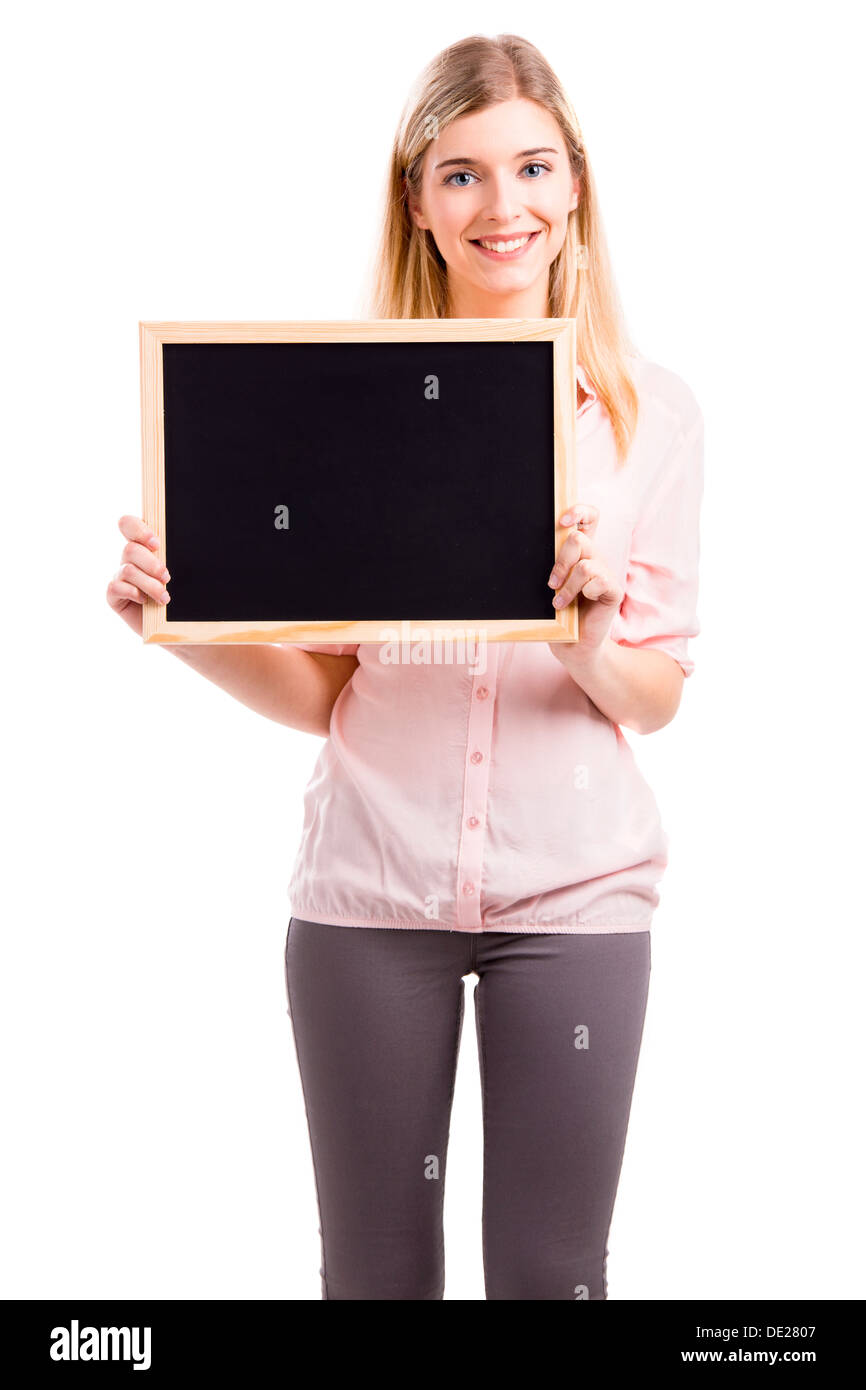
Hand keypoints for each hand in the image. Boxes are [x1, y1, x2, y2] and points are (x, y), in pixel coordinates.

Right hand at [106, 515, 170, 635]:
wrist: (172, 625)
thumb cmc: (179, 597)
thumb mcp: (182, 576)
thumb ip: (175, 558)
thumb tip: (182, 542)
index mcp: (144, 546)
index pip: (129, 524)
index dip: (139, 530)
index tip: (157, 544)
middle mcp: (129, 559)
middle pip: (130, 549)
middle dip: (151, 564)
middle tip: (167, 577)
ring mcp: (120, 576)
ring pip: (128, 570)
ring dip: (149, 584)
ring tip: (164, 598)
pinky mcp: (113, 595)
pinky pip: (115, 587)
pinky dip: (132, 593)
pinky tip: (144, 601)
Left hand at [546, 504, 622, 662]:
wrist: (573, 646)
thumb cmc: (558, 616)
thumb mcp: (549, 586)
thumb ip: (548, 566)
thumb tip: (526, 547)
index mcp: (580, 553)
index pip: (589, 518)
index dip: (579, 511)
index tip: (562, 521)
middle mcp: (595, 558)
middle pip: (579, 539)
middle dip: (560, 561)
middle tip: (551, 583)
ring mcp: (606, 573)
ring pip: (585, 564)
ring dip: (568, 585)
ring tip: (559, 602)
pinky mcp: (613, 590)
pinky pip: (599, 580)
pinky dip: (583, 592)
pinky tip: (579, 604)